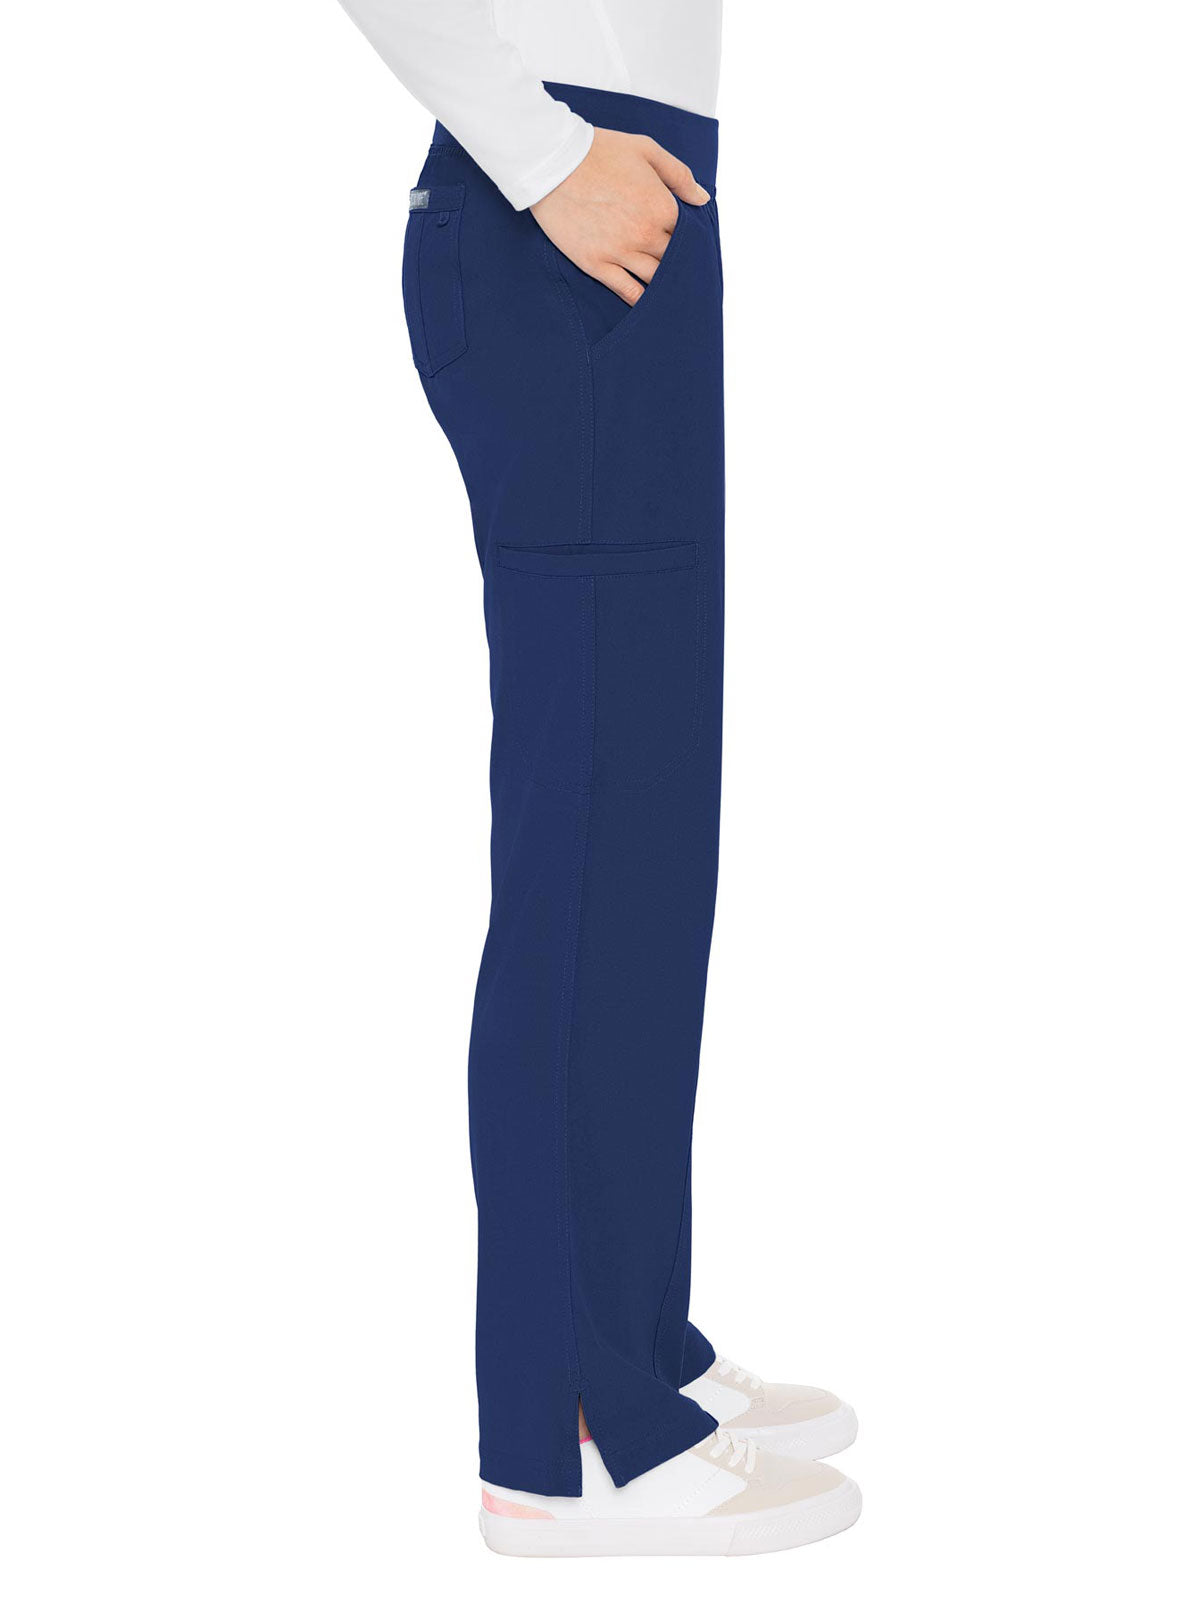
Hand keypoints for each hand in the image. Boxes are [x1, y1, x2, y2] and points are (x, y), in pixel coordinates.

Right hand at [530, 128, 709, 303]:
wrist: (553, 162)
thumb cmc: (600, 151)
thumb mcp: (646, 150)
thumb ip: (679, 175)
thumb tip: (703, 200)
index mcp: (661, 206)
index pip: (689, 235)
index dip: (690, 239)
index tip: (687, 243)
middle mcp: (646, 234)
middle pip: (674, 260)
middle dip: (679, 264)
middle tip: (682, 270)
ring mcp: (621, 252)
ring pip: (654, 280)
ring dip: (663, 285)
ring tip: (669, 290)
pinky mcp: (597, 264)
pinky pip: (627, 291)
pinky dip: (640, 300)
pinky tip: (647, 304)